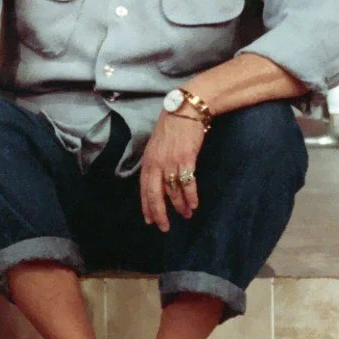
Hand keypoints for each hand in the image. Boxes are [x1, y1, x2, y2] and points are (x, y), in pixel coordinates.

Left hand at [139, 112, 205, 232]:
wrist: (185, 111)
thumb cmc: (172, 130)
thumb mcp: (157, 148)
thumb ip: (156, 165)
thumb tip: (159, 184)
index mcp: (148, 161)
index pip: (143, 189)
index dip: (146, 206)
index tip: (149, 221)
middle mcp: (156, 163)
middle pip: (154, 194)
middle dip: (159, 213)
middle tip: (164, 228)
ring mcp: (170, 161)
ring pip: (173, 191)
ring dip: (179, 206)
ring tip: (186, 215)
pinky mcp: (186, 159)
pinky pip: (187, 183)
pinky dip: (191, 196)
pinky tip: (194, 204)